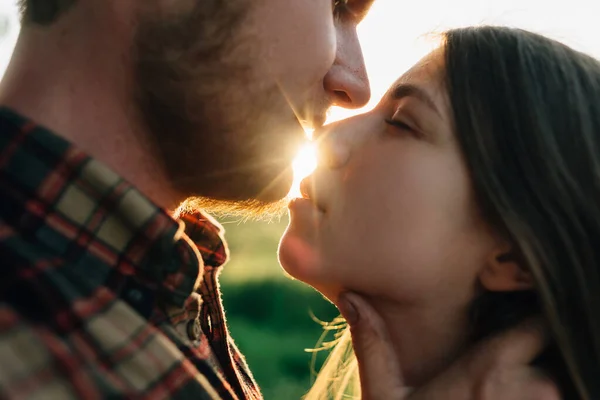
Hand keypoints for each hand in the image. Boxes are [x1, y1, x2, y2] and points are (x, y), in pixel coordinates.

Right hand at [337, 292, 561, 399]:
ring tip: (514, 393)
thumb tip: (349, 296)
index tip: (524, 325)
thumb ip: (374, 345)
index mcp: (490, 367)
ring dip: (546, 388)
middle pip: (559, 356)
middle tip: (513, 374)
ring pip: (568, 385)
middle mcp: (531, 389)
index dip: (536, 322)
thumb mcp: (386, 397)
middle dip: (543, 361)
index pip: (541, 323)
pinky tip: (517, 399)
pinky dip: (548, 398)